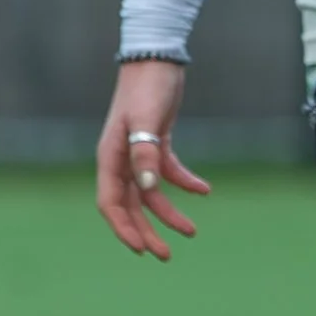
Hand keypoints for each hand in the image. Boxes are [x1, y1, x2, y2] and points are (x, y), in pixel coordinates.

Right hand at [95, 61, 210, 259]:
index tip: (142, 250)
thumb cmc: (147, 88)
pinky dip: (184, 183)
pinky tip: (204, 190)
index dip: (124, 229)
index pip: (111, 204)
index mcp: (110, 158)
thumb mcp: (146, 121)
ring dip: (168, 214)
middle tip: (165, 256)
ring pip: (150, 194)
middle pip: (131, 206)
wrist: (157, 59)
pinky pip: (168, 172)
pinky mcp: (156, 144)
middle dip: (146, 232)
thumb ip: (145, 155)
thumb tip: (147, 189)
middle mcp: (121, 159)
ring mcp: (138, 153)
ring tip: (192, 232)